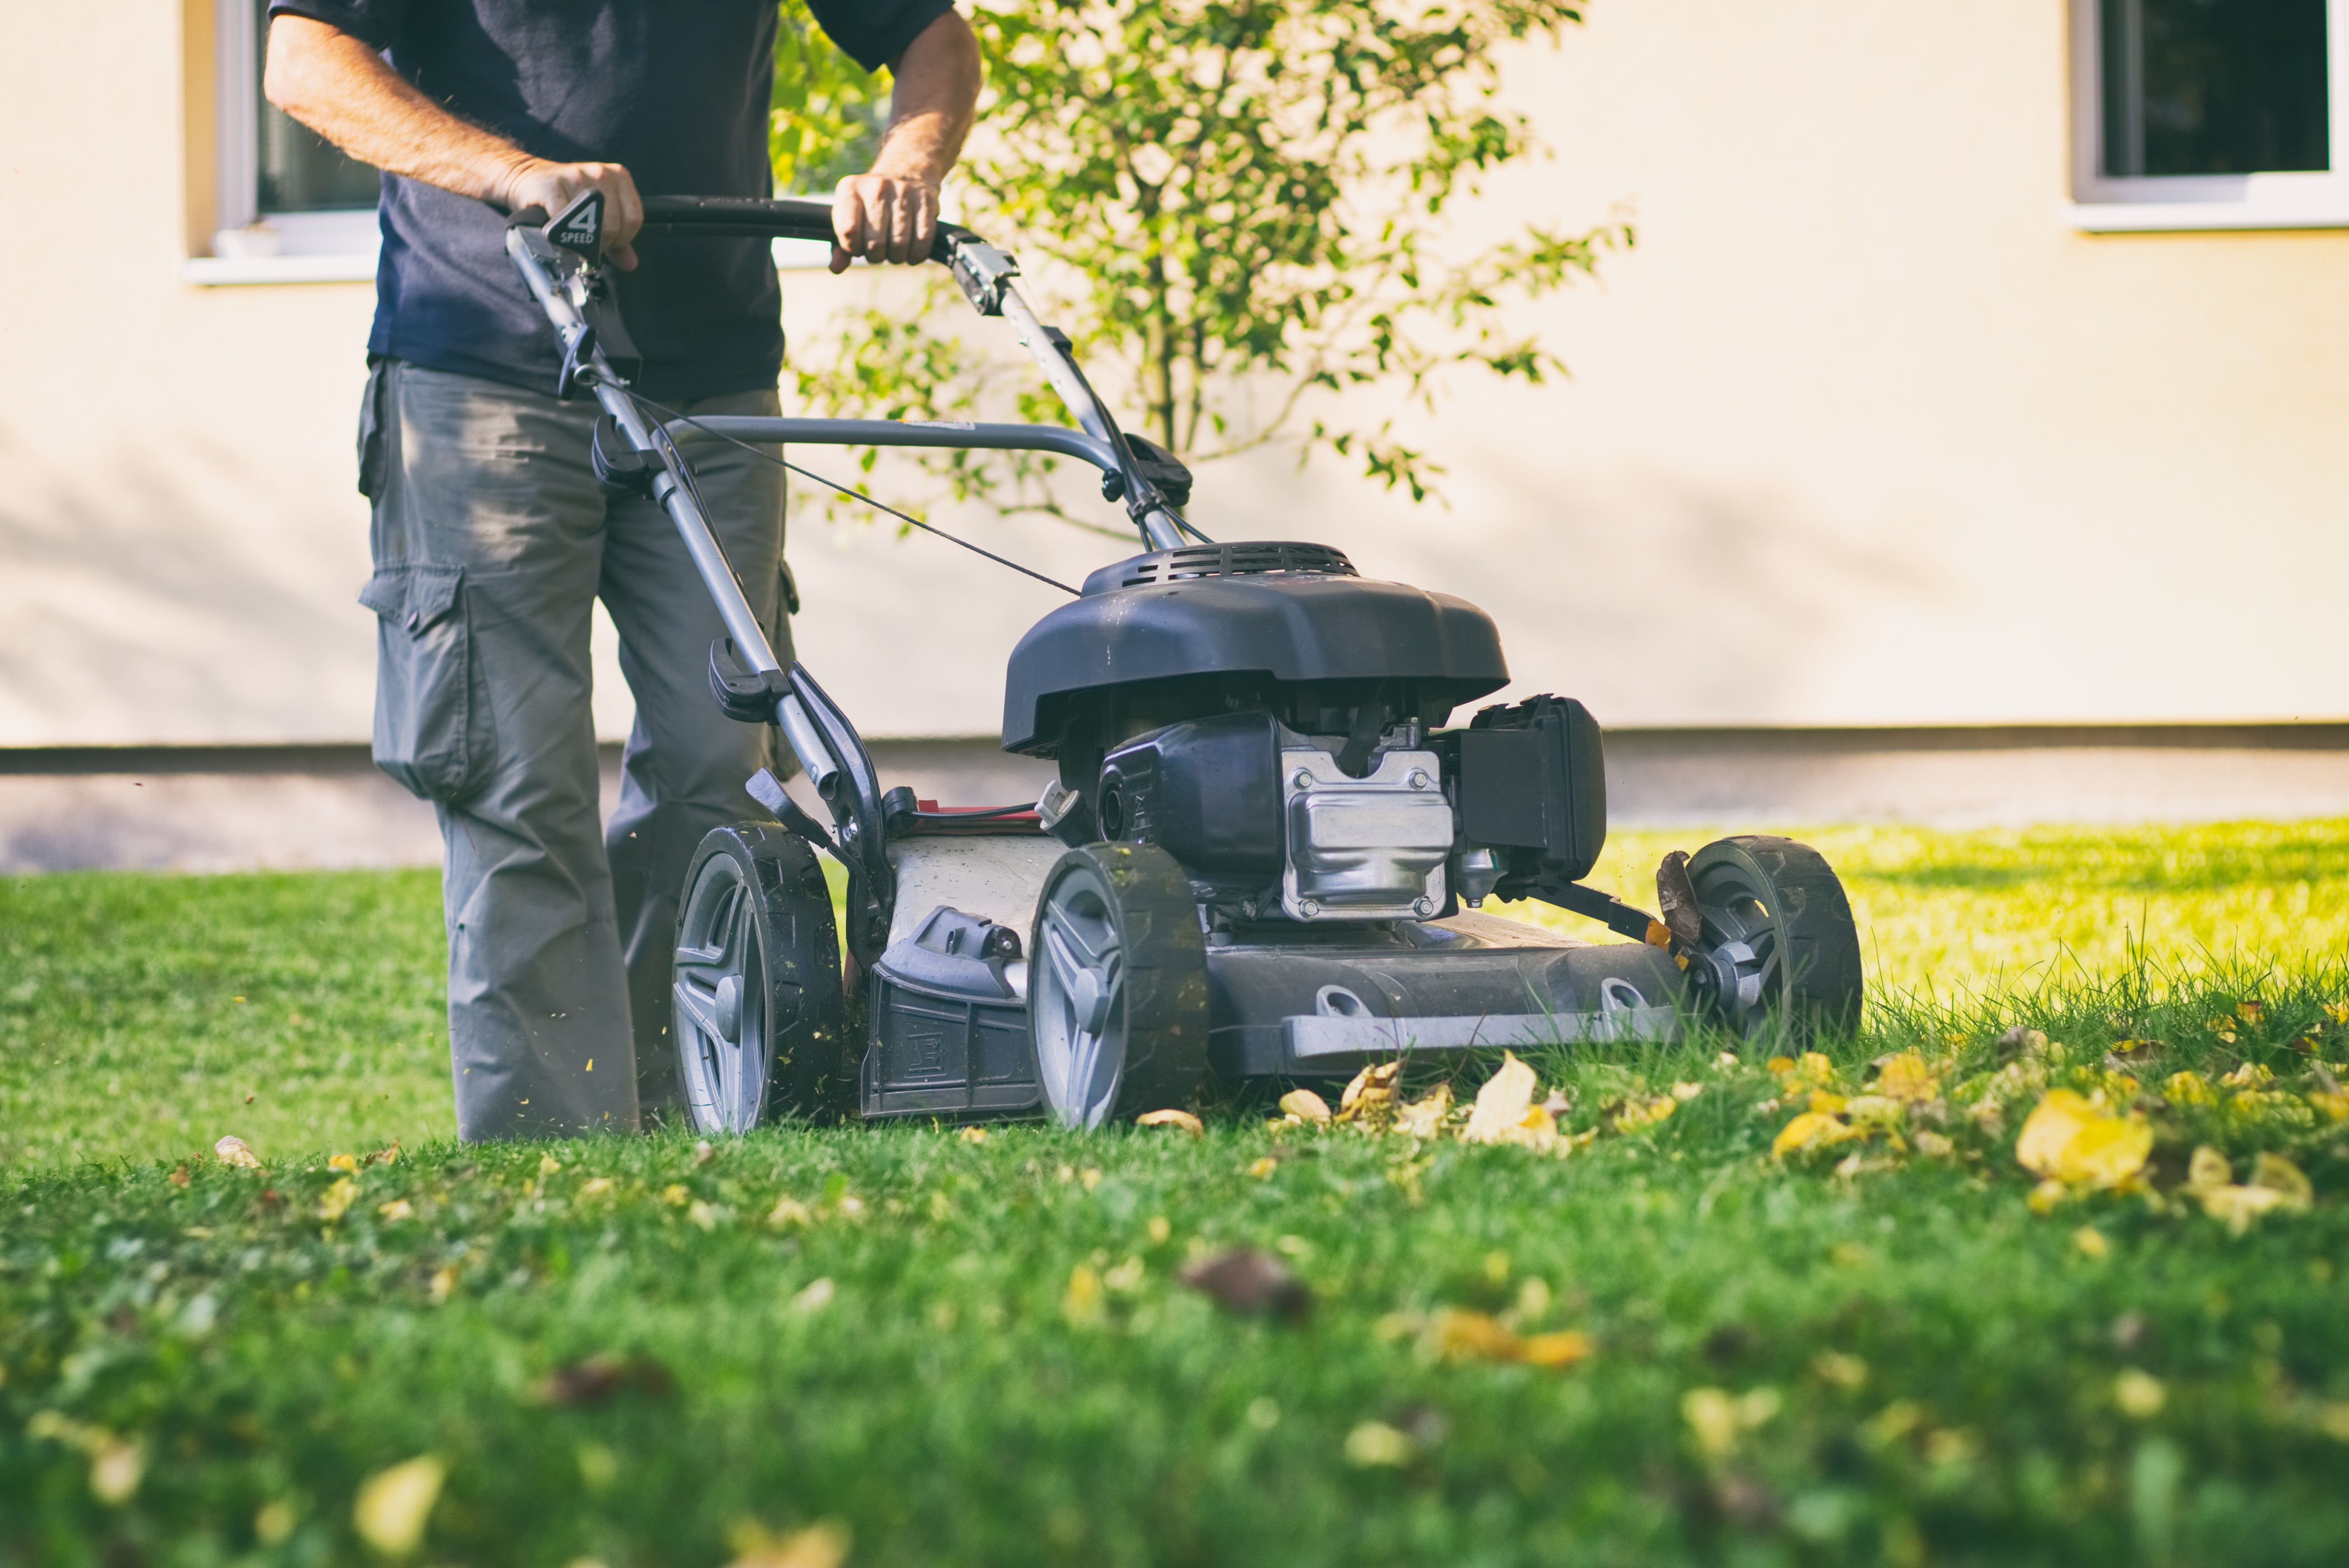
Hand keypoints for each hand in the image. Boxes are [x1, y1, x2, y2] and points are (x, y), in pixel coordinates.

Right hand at [504, 159, 643, 269]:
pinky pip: (564, 221)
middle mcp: (601, 174)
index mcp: (619, 177)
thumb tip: (630, 263)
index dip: (622, 239)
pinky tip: (559, 236)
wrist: (530, 179)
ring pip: (591, 224)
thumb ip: (618, 238)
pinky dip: (563, 235)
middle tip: (588, 245)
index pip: (634, 219)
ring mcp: (577, 177)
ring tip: (574, 239)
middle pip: (613, 225)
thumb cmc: (568, 199)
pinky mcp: (553, 185)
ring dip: (582, 240)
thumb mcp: (597, 214)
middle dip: (602, 243)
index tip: (607, 243)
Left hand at [829, 173, 939, 271]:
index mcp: (850, 189)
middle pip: (874, 242)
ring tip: (894, 252)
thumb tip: (836, 268)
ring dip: (896, 257)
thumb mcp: (849, 215)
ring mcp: (903, 192)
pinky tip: (911, 254)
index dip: (853, 248)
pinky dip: (917, 254)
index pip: (848, 231)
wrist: (904, 172)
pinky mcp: (926, 200)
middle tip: (878, 252)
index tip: (858, 247)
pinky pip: (923, 238)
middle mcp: (876, 187)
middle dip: (876, 256)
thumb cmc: (871, 203)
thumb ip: (840, 244)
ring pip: (899, 243)